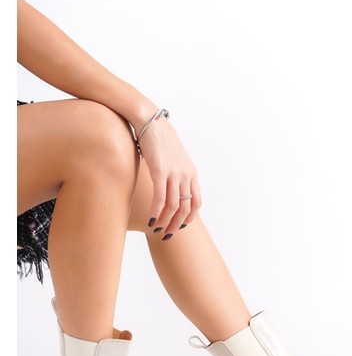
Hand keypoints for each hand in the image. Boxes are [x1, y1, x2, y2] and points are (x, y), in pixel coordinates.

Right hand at [135, 112, 201, 238]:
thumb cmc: (159, 139)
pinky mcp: (160, 171)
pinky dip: (156, 212)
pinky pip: (160, 198)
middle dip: (177, 224)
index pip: (197, 202)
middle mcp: (186, 175)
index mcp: (191, 173)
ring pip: (173, 205)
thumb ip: (176, 173)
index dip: (190, 217)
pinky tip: (152, 220)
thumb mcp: (173, 158)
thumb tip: (169, 187)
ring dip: (166, 221)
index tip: (181, 226)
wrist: (149, 120)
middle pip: (185, 207)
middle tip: (168, 234)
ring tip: (158, 230)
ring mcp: (174, 173)